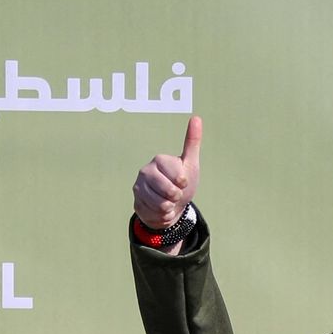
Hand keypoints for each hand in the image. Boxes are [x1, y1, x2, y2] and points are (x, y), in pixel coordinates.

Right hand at [133, 115, 202, 232]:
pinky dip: (163, 216)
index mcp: (159, 160)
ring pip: (161, 205)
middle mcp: (146, 171)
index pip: (178, 177)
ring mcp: (139, 187)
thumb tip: (196, 117)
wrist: (171, 205)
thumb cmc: (182, 182)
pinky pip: (154, 214)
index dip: (183, 183)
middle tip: (175, 193)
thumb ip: (192, 142)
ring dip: (170, 207)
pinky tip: (161, 209)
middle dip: (177, 196)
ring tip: (168, 201)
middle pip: (169, 192)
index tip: (182, 181)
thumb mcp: (190, 163)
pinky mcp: (136, 202)